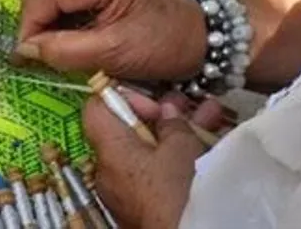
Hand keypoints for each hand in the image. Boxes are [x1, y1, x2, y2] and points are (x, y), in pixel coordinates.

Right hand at [17, 0, 206, 80]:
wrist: (193, 36)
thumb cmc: (160, 45)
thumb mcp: (113, 54)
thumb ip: (65, 50)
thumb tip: (24, 48)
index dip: (31, 21)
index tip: (22, 52)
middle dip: (34, 11)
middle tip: (33, 45)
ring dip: (41, 3)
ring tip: (47, 34)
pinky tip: (62, 20)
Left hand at [85, 90, 226, 228]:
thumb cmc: (178, 196)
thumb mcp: (182, 146)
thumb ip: (172, 123)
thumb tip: (168, 113)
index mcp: (110, 151)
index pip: (96, 109)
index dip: (121, 95)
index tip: (149, 97)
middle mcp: (109, 172)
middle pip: (125, 130)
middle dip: (158, 115)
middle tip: (183, 106)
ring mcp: (124, 191)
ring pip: (145, 151)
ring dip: (172, 134)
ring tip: (204, 119)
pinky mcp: (141, 205)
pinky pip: (153, 172)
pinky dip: (173, 158)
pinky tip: (202, 146)